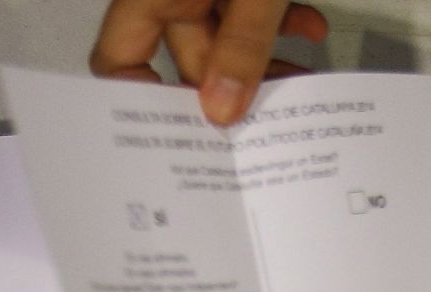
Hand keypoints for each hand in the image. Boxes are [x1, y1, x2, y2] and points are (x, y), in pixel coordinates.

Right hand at [90, 0, 327, 125]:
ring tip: (300, 81)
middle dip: (230, 92)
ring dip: (265, 61)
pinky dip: (282, 20)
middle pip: (188, 60)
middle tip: (264, 125)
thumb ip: (243, 45)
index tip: (176, 138)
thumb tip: (224, 109)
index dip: (137, 102)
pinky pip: (252, 7)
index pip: (118, 60)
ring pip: (227, 37)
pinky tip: (311, 27)